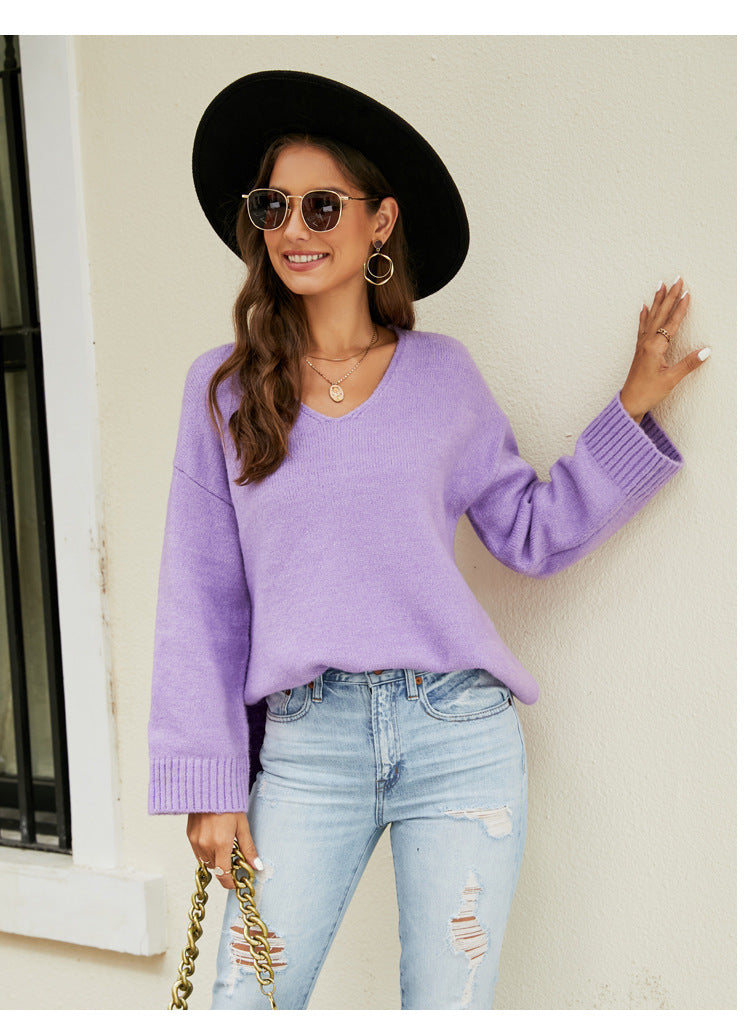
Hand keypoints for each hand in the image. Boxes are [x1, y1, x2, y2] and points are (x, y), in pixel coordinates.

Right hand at [186, 811, 261, 889]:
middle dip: (225, 866)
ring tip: (224, 843)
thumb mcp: (242, 826)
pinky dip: (207, 851)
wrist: (210, 787)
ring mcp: (196, 841)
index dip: (230, 882)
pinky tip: (214, 838)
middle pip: (216, 868)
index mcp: (221, 843)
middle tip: (234, 855)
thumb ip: (248, 848)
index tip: (235, 882)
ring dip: (215, 859)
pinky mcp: (190, 836)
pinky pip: (198, 853)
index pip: (224, 874)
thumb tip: (256, 866)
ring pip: (206, 861)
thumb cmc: (228, 804)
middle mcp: (206, 845)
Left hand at [620, 277, 710, 422]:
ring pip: (651, 317)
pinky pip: (642, 327)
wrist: (629, 403)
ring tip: (660, 285)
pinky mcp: (639, 350)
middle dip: (669, 296)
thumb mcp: (671, 379)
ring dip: (657, 300)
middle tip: (677, 278)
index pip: (671, 323)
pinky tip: (644, 306)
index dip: (680, 308)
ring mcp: (642, 345)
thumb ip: (688, 364)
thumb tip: (706, 350)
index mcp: (655, 347)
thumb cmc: (648, 393)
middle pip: (660, 314)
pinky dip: (644, 315)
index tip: (687, 293)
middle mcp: (647, 342)